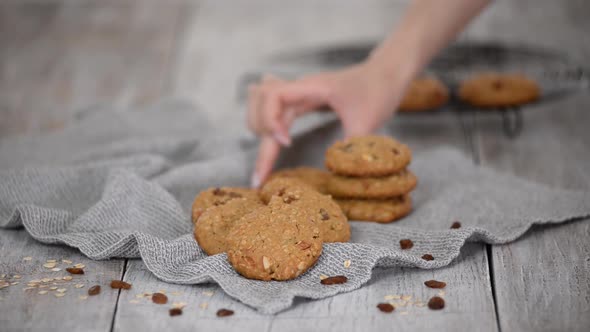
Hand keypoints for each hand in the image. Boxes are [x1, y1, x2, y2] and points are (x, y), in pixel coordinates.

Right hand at [247, 61, 405, 186]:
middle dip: (260, 133)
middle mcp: (300, 88)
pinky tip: (271, 140)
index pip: (273, 96)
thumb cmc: (378, 91)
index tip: (285, 144)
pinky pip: (271, 105)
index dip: (270, 120)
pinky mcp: (302, 99)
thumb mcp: (368, 121)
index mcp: (312, 87)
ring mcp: (299, 92)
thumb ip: (350, 147)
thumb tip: (334, 175)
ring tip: (267, 156)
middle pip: (260, 101)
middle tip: (266, 168)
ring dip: (258, 124)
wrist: (387, 73)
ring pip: (260, 100)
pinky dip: (265, 121)